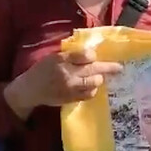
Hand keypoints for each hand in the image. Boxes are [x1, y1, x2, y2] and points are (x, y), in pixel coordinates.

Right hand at [4, 49, 121, 118]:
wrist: (30, 89)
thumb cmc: (42, 69)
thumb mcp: (54, 56)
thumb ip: (70, 54)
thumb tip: (91, 52)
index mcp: (62, 59)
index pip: (86, 55)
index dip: (93, 56)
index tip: (94, 57)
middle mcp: (67, 73)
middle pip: (94, 69)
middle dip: (109, 67)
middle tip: (119, 67)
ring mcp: (70, 87)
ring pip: (94, 82)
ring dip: (99, 79)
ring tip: (98, 77)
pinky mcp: (71, 98)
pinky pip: (89, 94)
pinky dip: (92, 90)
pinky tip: (91, 87)